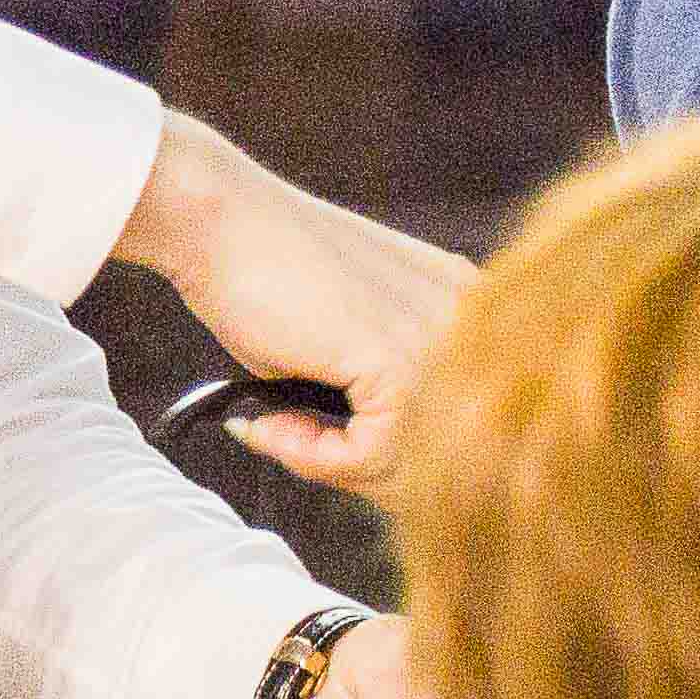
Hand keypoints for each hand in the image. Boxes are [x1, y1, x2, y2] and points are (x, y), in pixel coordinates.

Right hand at [120, 119, 469, 493]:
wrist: (225, 224)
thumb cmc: (271, 279)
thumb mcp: (350, 346)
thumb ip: (385, 398)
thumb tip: (390, 474)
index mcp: (473, 310)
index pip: (462, 424)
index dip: (393, 457)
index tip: (327, 447)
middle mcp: (474, 322)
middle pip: (445, 452)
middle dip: (366, 471)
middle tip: (298, 448)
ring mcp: (441, 342)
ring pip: (410, 463)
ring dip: (332, 466)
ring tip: (277, 430)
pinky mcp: (399, 361)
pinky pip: (370, 454)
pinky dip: (312, 456)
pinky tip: (271, 422)